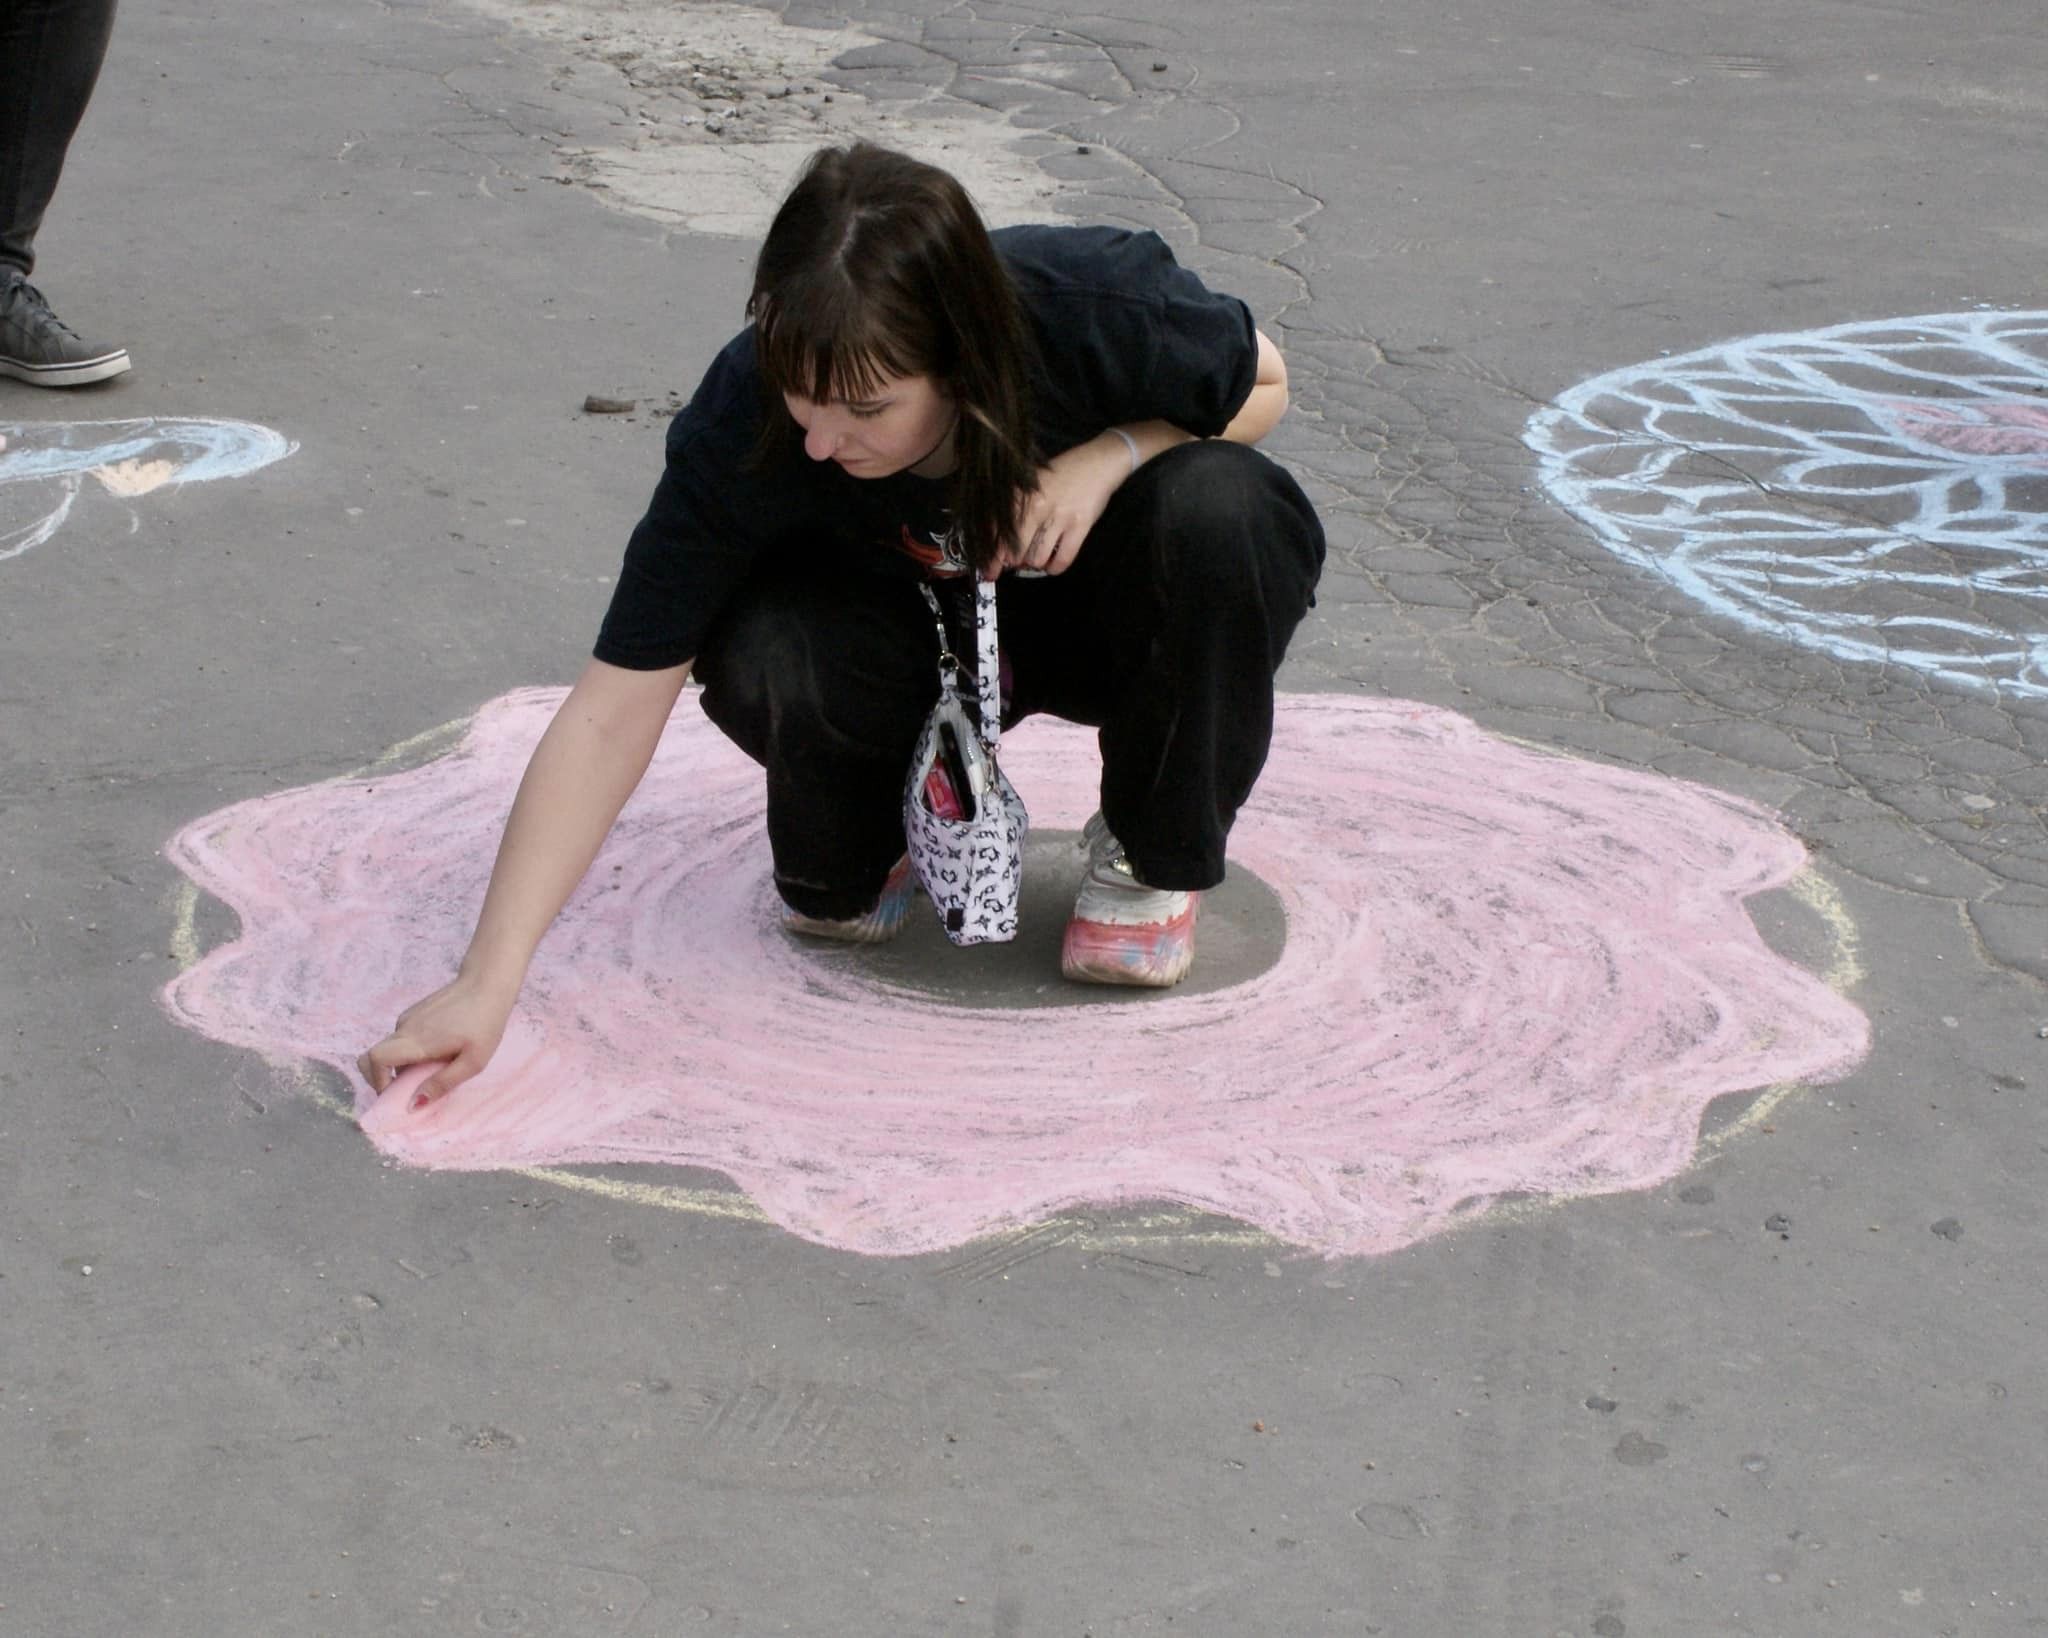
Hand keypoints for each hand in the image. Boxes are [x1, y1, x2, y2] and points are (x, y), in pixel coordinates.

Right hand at [357, 972, 515, 1107]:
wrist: (487, 983)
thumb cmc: (485, 1023)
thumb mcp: (473, 1062)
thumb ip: (443, 1083)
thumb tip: (414, 1104)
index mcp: (417, 1040)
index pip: (375, 1058)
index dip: (376, 1080)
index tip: (393, 1093)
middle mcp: (405, 1027)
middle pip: (374, 1055)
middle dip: (384, 1077)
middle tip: (409, 1088)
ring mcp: (408, 1018)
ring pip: (392, 1048)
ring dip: (402, 1065)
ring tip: (434, 1067)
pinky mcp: (415, 1012)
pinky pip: (403, 1038)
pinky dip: (411, 1051)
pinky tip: (439, 1050)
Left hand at [994, 434, 1129, 577]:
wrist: (1096, 464)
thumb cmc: (1061, 475)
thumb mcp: (1031, 486)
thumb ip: (1015, 509)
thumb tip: (1002, 545)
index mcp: (1020, 497)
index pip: (997, 533)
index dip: (991, 558)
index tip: (989, 572)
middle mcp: (1035, 507)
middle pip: (1014, 551)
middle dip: (1013, 564)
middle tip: (1018, 564)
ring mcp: (1058, 517)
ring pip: (1037, 559)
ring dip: (1037, 564)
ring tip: (1039, 558)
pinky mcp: (1079, 526)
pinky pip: (1062, 559)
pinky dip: (1056, 567)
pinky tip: (1054, 564)